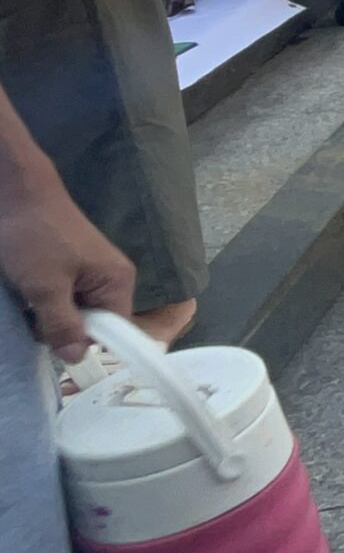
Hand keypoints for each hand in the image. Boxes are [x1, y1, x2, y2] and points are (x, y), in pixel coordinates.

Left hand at [0, 180, 134, 359]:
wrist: (16, 194)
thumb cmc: (35, 237)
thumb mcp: (45, 287)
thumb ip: (62, 324)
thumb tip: (77, 358)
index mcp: (117, 282)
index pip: (114, 332)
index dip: (86, 342)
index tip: (54, 342)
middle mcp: (110, 279)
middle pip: (92, 324)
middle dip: (61, 327)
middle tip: (33, 317)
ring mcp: (89, 273)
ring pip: (73, 312)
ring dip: (47, 315)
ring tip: (26, 300)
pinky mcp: (69, 268)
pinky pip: (63, 298)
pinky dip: (43, 302)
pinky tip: (27, 293)